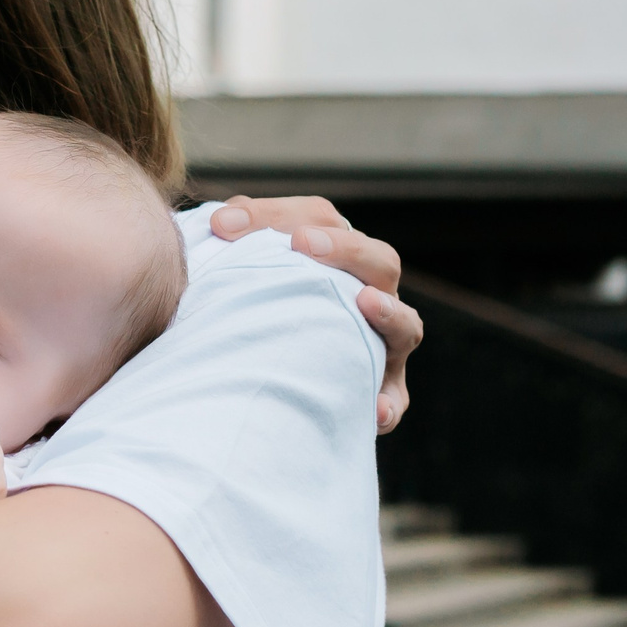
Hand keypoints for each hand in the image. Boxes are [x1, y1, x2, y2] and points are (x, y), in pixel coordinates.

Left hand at [210, 196, 419, 432]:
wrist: (255, 381)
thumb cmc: (249, 308)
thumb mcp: (240, 273)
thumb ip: (237, 242)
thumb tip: (219, 222)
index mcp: (335, 257)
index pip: (319, 219)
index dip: (275, 215)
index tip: (225, 224)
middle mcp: (369, 295)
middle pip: (380, 261)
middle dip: (344, 247)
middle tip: (302, 242)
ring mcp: (382, 344)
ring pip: (406, 326)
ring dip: (391, 313)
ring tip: (366, 303)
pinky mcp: (381, 392)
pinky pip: (394, 398)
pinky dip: (388, 402)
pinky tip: (374, 410)